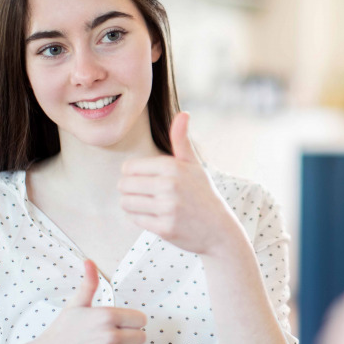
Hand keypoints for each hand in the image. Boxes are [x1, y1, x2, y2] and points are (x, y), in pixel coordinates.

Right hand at [24, 260, 146, 343]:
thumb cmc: (60, 334)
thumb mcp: (75, 305)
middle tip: (110, 339)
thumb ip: (89, 284)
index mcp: (105, 316)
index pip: (141, 320)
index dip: (131, 322)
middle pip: (141, 337)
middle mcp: (109, 336)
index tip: (119, 325)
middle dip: (129, 338)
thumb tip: (89, 262)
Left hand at [118, 112, 244, 256]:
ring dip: (134, 206)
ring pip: (126, 203)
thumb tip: (184, 114)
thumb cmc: (202, 194)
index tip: (148, 180)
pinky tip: (157, 218)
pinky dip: (142, 220)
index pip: (129, 168)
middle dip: (131, 191)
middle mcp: (169, 185)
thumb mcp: (194, 165)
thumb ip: (182, 140)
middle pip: (124, 185)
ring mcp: (167, 207)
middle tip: (148, 195)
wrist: (219, 229)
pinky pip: (135, 220)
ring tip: (151, 206)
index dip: (134, 175)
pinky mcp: (164, 227)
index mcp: (172, 166)